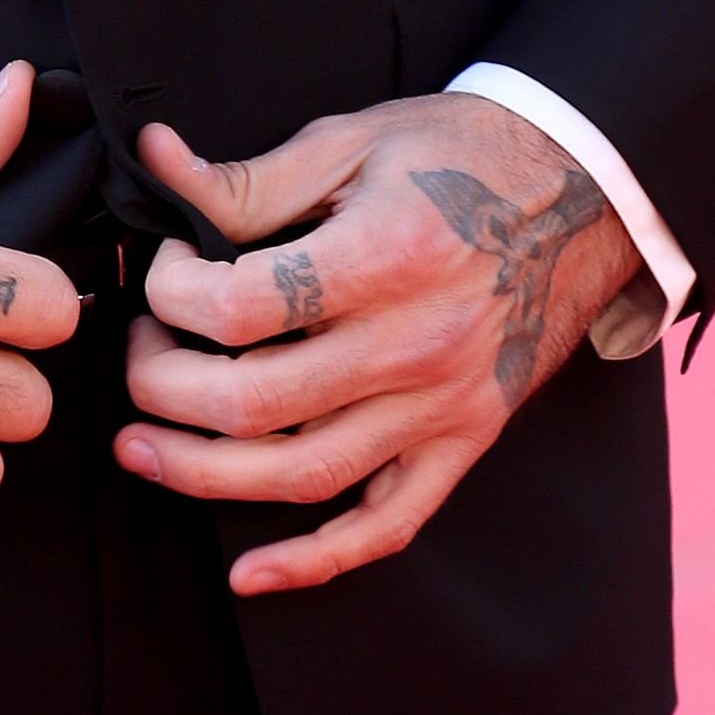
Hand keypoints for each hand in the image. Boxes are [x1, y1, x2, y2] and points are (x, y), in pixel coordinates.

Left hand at [114, 95, 639, 596]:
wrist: (579, 189)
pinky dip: (315, 561)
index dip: (173, 290)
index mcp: (387, 255)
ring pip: (306, 474)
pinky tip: (250, 571)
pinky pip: (388, 525)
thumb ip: (249, 177)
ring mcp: (445, 405)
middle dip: (162, 386)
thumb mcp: (351, 143)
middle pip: (256, 401)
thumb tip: (155, 164)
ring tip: (141, 450)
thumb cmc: (457, 156)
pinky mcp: (466, 441)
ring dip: (203, 475)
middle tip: (135, 353)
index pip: (242, 305)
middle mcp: (418, 343)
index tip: (164, 269)